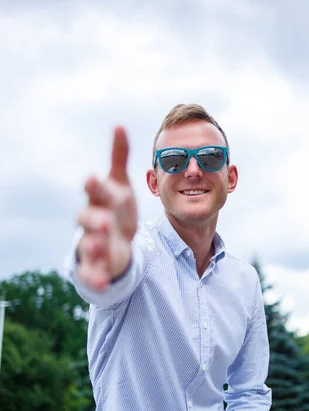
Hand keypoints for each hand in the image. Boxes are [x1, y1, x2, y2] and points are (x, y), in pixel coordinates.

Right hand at [77, 127, 137, 289]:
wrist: (114, 239)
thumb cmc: (116, 207)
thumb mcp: (120, 184)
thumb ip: (119, 157)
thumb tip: (119, 125)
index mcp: (100, 200)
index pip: (95, 192)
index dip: (94, 186)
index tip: (93, 179)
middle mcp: (92, 221)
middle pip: (87, 218)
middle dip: (93, 218)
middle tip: (104, 219)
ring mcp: (93, 242)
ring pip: (88, 244)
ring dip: (93, 245)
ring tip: (101, 246)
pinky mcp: (97, 264)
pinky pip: (93, 272)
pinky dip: (96, 278)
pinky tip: (103, 285)